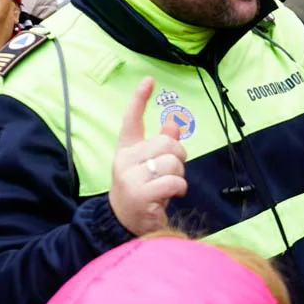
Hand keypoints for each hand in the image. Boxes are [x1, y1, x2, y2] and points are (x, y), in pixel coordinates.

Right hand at [108, 78, 188, 235]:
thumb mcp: (149, 166)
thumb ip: (161, 145)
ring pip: (172, 162)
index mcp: (126, 149)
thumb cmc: (142, 191)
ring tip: (168, 186)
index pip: (131, 120)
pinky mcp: (140, 194)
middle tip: (172, 171)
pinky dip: (179, 189)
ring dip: (179, 176)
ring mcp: (130, 177)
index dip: (139, 99)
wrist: (124, 222)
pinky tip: (170, 196)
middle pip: (166, 143)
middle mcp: (125, 160)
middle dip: (178, 156)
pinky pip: (174, 182)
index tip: (149, 80)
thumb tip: (174, 123)